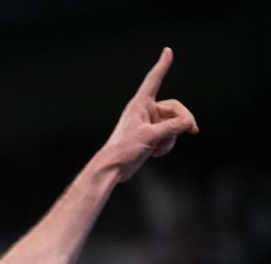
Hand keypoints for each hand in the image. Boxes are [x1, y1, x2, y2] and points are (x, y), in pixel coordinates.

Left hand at [102, 48, 198, 181]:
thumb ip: (172, 127)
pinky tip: (155, 154)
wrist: (113, 169)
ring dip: (171, 138)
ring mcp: (148, 124)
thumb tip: (189, 122)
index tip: (167, 51)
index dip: (162, 65)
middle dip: (183, 121)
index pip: (154, 80)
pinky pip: (167, 136)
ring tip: (158, 149)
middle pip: (175, 109)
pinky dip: (165, 145)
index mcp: (140, 104)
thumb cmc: (124, 150)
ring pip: (173, 125)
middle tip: (193, 130)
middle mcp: (144, 111)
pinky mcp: (149, 137)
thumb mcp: (151, 137)